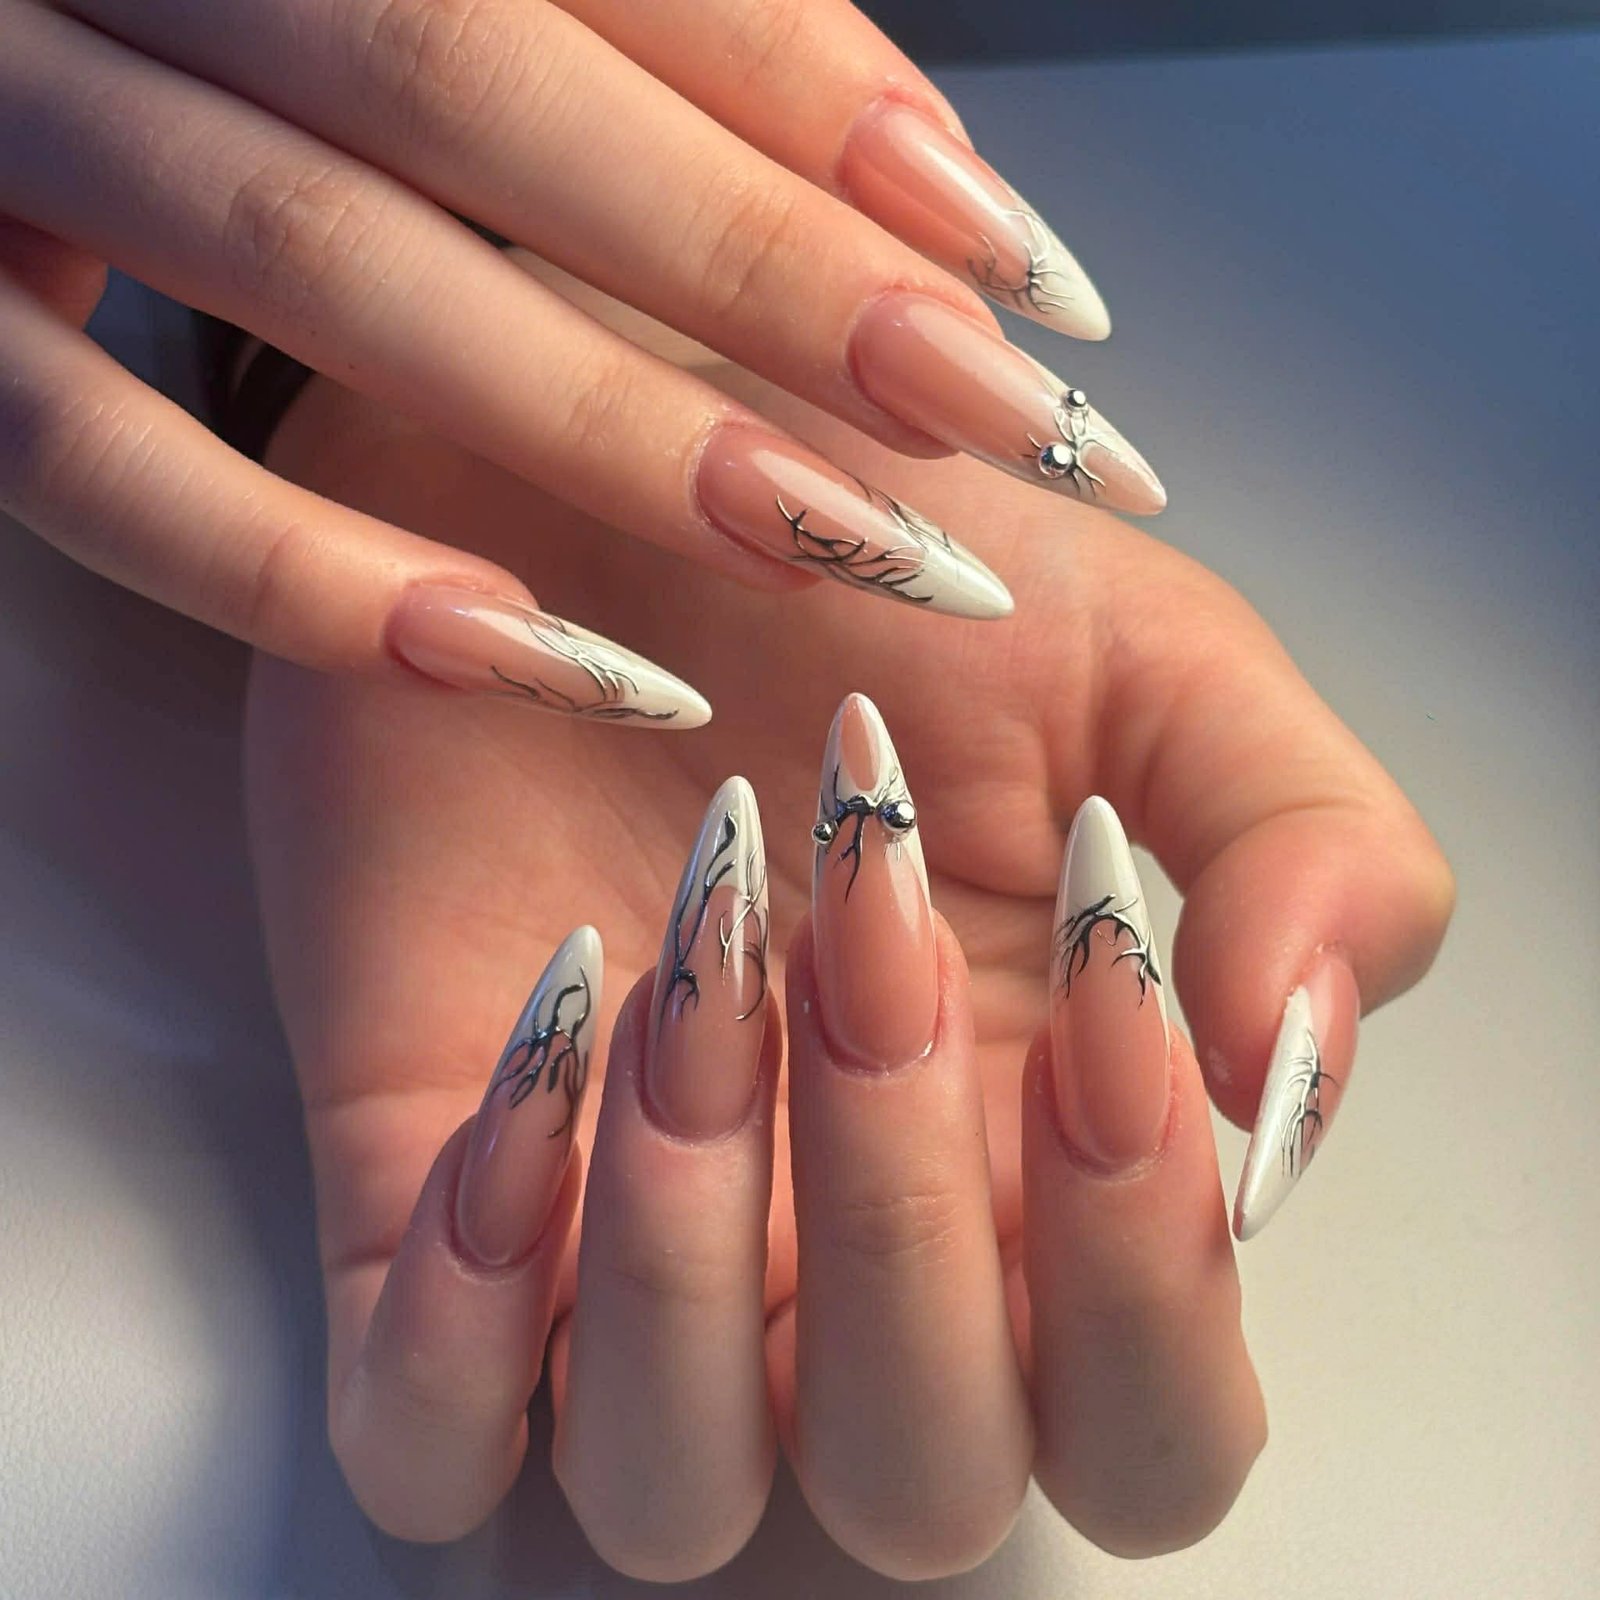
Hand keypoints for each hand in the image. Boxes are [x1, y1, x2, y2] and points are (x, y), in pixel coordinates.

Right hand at [0, 0, 1158, 704]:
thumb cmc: (249, 34)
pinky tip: (517, 654)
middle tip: (985, 427)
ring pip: (315, 261)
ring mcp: (15, 125)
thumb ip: (650, 47)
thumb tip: (907, 178)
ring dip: (594, 417)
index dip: (828, 109)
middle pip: (472, 85)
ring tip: (824, 542)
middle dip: (757, 271)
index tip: (1030, 281)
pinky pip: (91, 462)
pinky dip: (300, 571)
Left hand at [242, 357, 1452, 1576]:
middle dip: (904, 1210)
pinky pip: (429, 1438)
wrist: (610, 473)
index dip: (1141, 1267)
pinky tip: (536, 1064)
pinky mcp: (419, 1217)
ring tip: (683, 961)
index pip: (1146, 1423)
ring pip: (675, 1488)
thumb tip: (1286, 1062)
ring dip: (689, 1248)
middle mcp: (839, 1263)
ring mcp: (625, 1257)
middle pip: (920, 1480)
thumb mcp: (1154, 668)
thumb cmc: (878, 580)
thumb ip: (1308, 848)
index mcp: (1032, 1173)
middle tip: (865, 919)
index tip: (1095, 979)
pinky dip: (461, 1324)